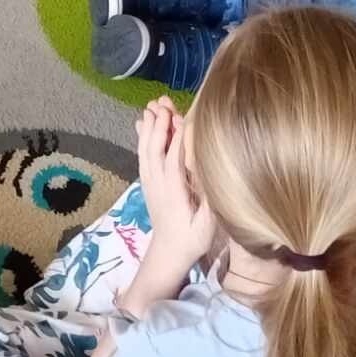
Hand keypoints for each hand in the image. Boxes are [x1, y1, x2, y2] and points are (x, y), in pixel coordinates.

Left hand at [135, 97, 216, 264]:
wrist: (168, 253)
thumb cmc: (192, 239)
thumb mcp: (207, 225)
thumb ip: (209, 202)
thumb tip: (214, 175)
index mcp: (174, 192)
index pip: (174, 160)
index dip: (178, 138)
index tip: (184, 117)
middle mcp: (158, 184)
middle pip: (156, 149)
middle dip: (159, 125)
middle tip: (164, 103)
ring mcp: (149, 182)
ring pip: (146, 150)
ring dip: (148, 127)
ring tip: (152, 106)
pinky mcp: (147, 182)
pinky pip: (143, 155)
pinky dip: (142, 137)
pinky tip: (141, 123)